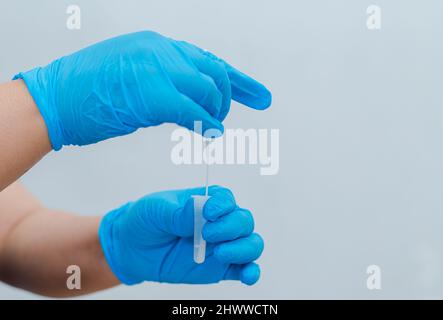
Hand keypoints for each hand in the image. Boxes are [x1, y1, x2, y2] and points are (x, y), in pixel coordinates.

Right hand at [14, 31, 271, 149]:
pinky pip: (194, 110)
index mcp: (155, 45)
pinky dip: (207, 123)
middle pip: (215, 71)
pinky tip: (211, 134)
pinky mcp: (153, 93)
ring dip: (216, 112)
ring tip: (212, 127)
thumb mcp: (129, 75)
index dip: (237, 79)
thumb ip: (160, 79)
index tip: (258, 95)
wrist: (51, 101)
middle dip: (233, 94)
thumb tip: (187, 99)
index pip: (207, 59)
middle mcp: (160, 50)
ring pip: (208, 89)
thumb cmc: (84, 93)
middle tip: (229, 117)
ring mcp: (157, 69)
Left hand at [98, 186, 263, 284]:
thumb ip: (179, 212)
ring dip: (243, 249)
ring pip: (250, 245)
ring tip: (220, 254)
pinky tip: (247, 276)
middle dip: (231, 228)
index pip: (226, 199)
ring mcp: (222, 246)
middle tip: (208, 234)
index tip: (209, 213)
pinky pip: (243, 270)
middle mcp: (220, 222)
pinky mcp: (219, 269)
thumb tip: (199, 208)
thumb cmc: (145, 221)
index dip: (223, 206)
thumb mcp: (156, 210)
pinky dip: (251, 273)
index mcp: (206, 202)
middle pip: (243, 221)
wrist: (131, 249)